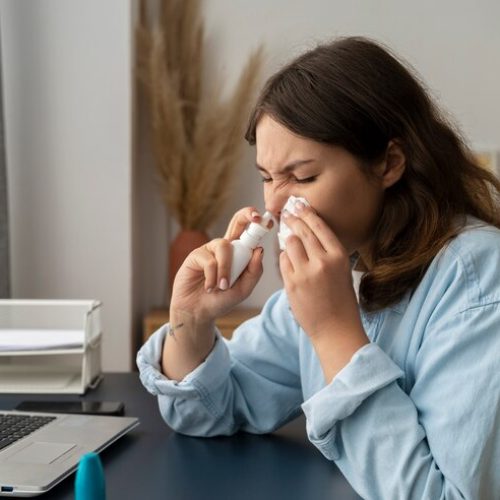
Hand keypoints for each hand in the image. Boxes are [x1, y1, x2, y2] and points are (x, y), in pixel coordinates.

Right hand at [170, 207, 265, 322]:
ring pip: (224, 247)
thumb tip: (259, 250)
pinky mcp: (196, 256)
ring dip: (226, 270)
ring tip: (222, 287)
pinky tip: (209, 287)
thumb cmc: (221, 300)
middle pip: (236, 221)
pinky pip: (209, 261)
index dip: (257, 223)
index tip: (269, 221)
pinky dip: (212, 277)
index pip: (249, 232)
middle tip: (255, 217)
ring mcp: (210, 249)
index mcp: (239, 253)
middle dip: (246, 215)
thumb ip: (254, 272)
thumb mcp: (243, 289)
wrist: (199, 312)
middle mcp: (225, 247)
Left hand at [279, 202, 364, 341]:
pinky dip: (284, 257)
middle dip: (293, 220)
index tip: (299, 206)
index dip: (307, 214)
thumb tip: (308, 233)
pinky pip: (283, 261)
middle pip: (302, 231)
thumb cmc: (341, 300)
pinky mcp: (291, 283)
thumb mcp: (342, 271)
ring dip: (288, 239)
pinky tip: (287, 258)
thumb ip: (327, 252)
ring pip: (289, 244)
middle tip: (288, 214)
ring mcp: (305, 272)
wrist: (335, 328)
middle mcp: (322, 261)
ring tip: (288, 237)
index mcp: (339, 256)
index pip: (319, 226)